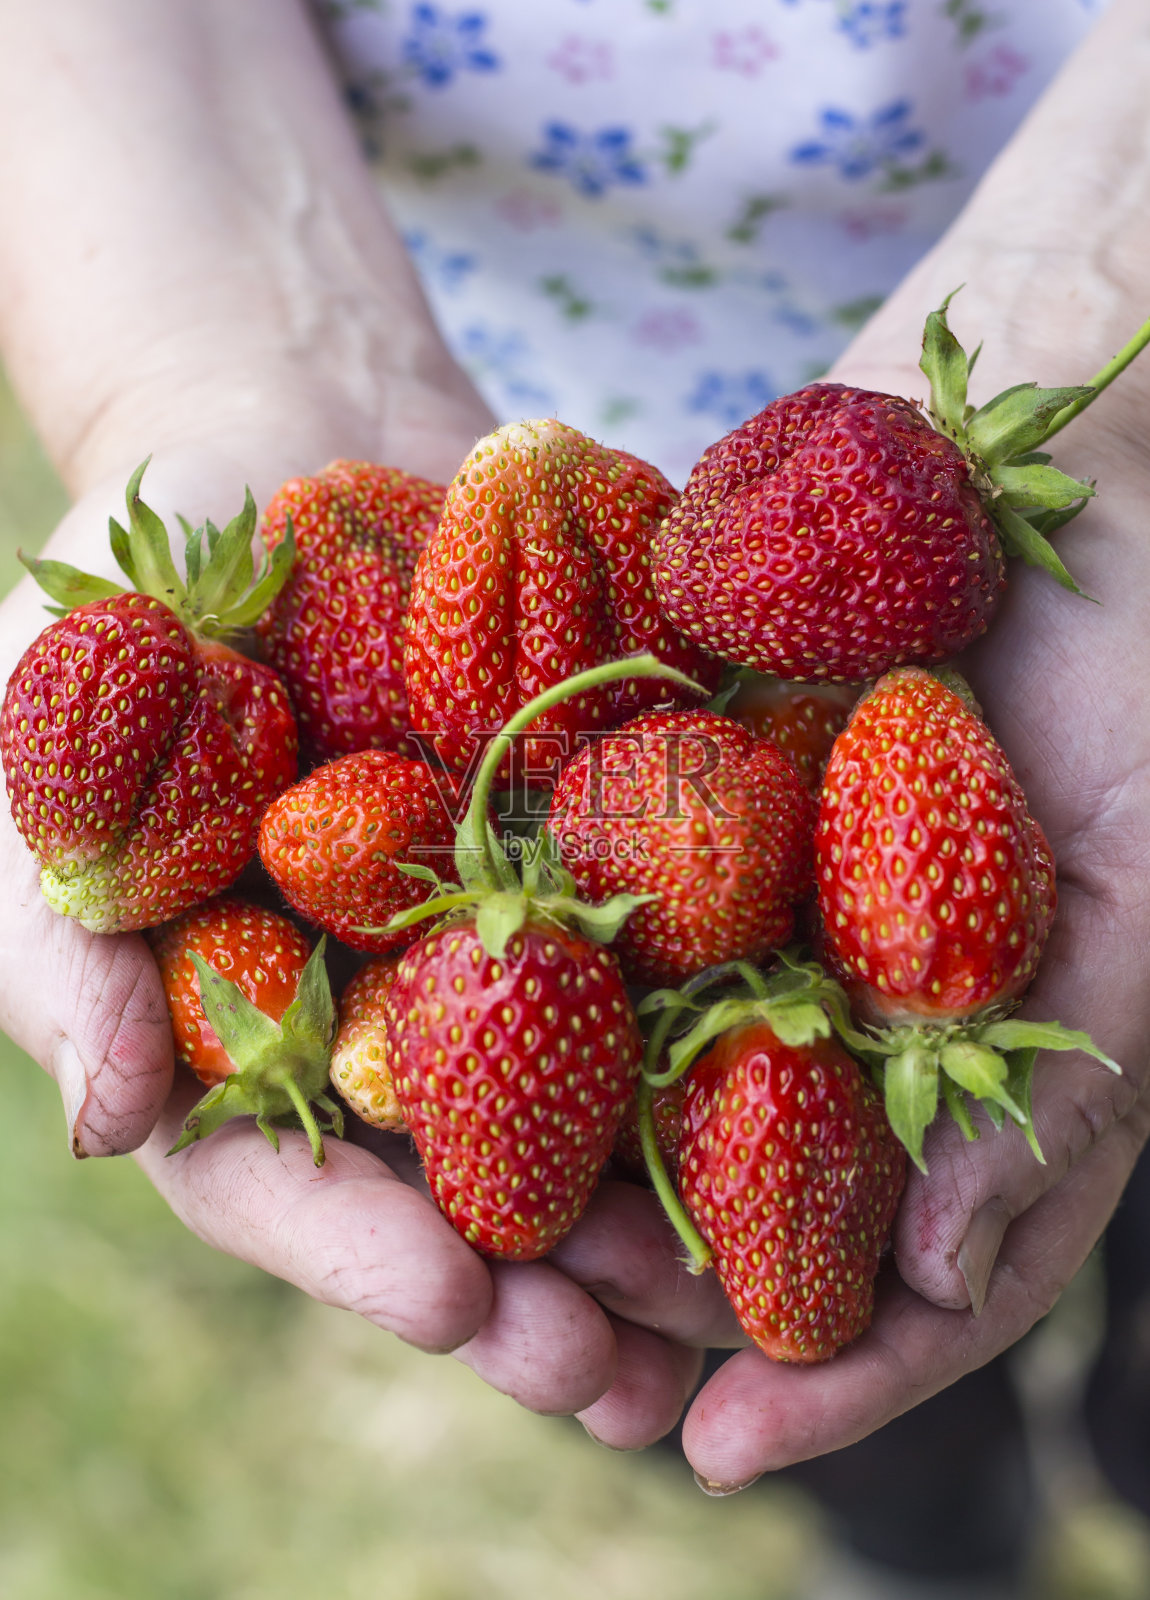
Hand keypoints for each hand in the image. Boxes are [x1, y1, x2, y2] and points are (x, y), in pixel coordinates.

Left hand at [559, 262, 1149, 1482]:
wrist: (1042, 451)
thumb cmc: (1143, 662)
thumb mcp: (1143, 881)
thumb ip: (1067, 1082)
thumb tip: (940, 1276)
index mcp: (985, 1060)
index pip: (920, 1267)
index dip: (832, 1373)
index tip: (718, 1443)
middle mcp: (862, 1002)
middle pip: (753, 1195)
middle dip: (657, 1286)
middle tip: (555, 1350)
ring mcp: (768, 906)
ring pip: (650, 1075)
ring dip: (563, 1165)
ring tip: (472, 1238)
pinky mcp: (682, 806)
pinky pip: (591, 915)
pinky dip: (522, 986)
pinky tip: (432, 1042)